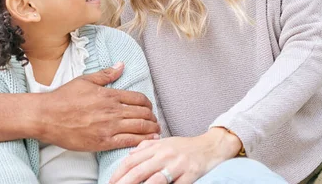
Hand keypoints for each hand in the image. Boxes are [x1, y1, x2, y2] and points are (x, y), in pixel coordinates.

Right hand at [37, 62, 159, 150]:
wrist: (47, 116)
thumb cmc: (64, 97)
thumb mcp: (85, 80)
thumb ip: (106, 74)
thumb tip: (121, 65)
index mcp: (109, 94)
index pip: (138, 98)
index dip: (148, 104)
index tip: (149, 108)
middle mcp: (112, 110)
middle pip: (143, 113)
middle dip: (152, 118)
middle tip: (154, 121)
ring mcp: (109, 127)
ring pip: (140, 128)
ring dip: (151, 130)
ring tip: (156, 131)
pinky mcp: (103, 142)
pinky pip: (129, 142)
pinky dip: (142, 142)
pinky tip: (148, 142)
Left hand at [110, 128, 241, 183]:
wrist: (211, 146)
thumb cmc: (185, 146)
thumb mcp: (164, 142)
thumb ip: (147, 146)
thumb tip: (130, 154)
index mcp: (157, 147)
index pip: (132, 160)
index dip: (119, 172)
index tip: (110, 181)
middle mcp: (165, 155)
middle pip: (139, 171)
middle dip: (124, 182)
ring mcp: (178, 165)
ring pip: (155, 180)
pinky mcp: (191, 174)